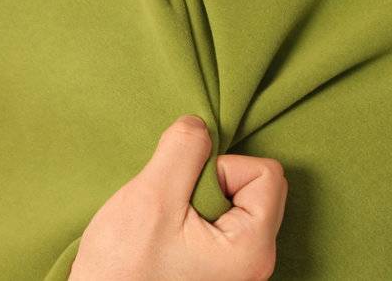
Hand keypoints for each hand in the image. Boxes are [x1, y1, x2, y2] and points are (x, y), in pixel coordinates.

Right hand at [69, 115, 286, 280]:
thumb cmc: (125, 266)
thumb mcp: (152, 196)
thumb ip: (183, 151)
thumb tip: (199, 125)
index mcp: (252, 248)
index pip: (266, 174)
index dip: (222, 168)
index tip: (186, 192)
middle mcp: (255, 262)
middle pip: (255, 187)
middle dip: (212, 181)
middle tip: (174, 205)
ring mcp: (237, 268)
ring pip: (234, 202)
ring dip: (197, 198)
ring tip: (166, 220)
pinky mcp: (218, 269)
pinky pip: (220, 221)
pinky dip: (193, 214)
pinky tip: (165, 230)